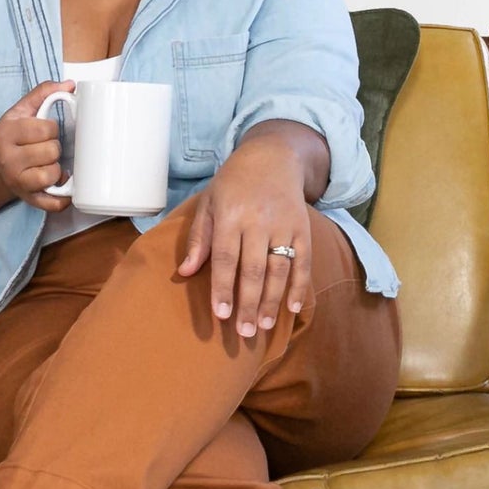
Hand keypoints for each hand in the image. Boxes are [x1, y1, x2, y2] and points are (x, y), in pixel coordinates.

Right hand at [0, 81, 73, 211]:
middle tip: (46, 146)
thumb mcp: (21, 110)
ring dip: (57, 168)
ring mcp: (17, 182)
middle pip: (51, 151)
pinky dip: (62, 197)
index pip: (45, 129)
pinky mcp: (28, 200)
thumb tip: (70, 85)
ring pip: (52, 174)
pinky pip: (53, 203)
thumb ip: (43, 93)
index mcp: (6, 133)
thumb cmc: (13, 135)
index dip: (52, 128)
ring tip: (49, 162)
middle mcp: (8, 159)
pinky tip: (62, 185)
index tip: (46, 130)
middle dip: (54, 147)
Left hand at [176, 136, 313, 336]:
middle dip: (248, 303)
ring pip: (279, 269)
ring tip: (263, 325)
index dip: (222, 287)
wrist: (273, 156)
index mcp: (231, 215)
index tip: (221, 314)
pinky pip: (303, 261)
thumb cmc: (233, 184)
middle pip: (253, 269)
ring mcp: (284, 225)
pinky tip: (293, 307)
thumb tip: (184, 272)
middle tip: (244, 332)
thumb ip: (199, 238)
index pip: (225, 258)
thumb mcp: (209, 203)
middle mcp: (258, 221)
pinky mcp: (303, 228)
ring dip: (272, 300)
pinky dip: (299, 285)